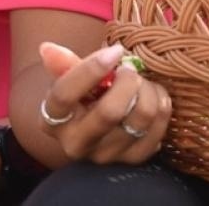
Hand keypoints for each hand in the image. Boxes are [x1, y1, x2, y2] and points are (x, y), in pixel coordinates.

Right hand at [37, 41, 169, 165]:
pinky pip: (159, 128)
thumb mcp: (70, 80)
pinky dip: (162, 104)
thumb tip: (47, 48)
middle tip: (129, 69)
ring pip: (141, 117)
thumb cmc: (84, 96)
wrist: (98, 127)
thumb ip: (63, 64)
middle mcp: (76, 144)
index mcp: (52, 120)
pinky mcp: (133, 159)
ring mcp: (105, 155)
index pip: (65, 95)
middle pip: (110, 111)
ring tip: (141, 82)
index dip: (91, 69)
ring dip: (148, 90)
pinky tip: (152, 96)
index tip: (115, 51)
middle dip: (128, 81)